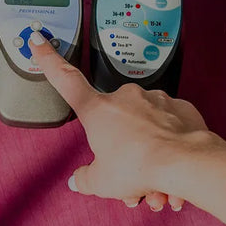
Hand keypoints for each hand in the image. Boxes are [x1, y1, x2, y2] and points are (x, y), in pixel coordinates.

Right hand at [28, 29, 214, 211]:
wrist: (187, 162)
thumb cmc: (140, 167)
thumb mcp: (103, 182)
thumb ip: (86, 179)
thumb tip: (79, 180)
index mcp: (98, 110)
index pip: (65, 80)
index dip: (49, 60)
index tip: (38, 40)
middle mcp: (125, 98)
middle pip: (116, 124)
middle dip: (123, 150)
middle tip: (131, 177)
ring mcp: (155, 99)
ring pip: (145, 129)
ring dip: (148, 156)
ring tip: (158, 186)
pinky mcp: (179, 107)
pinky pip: (169, 128)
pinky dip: (170, 148)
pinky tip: (174, 170)